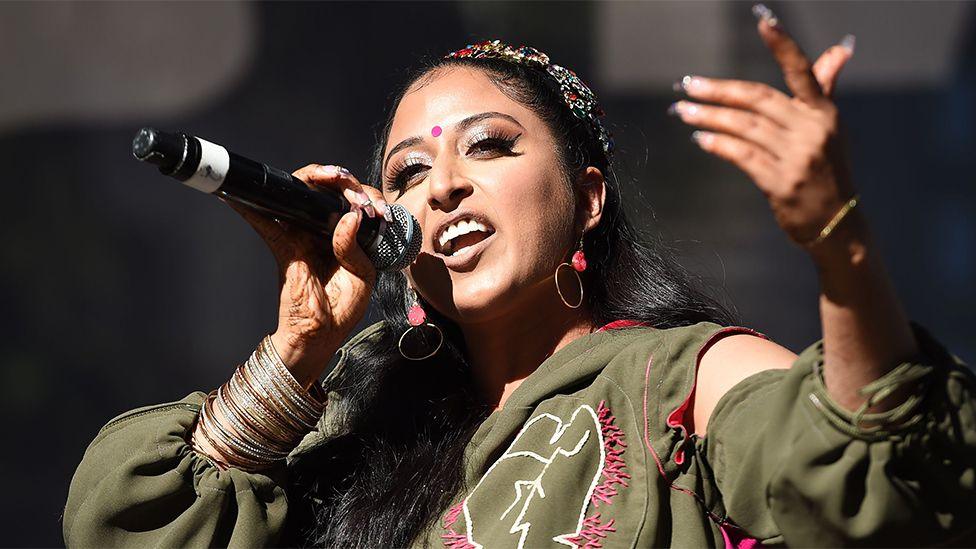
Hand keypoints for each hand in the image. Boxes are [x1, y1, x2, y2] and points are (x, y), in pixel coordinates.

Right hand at [223, 164, 387, 386]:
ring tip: (332, 175)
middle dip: (343, 179)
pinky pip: (266, 223)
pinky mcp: (284, 247)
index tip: (377, 210)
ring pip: (299, 194)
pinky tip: (240, 195)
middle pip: (326, 190)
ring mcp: (301, 235)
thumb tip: (350, 217)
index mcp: (346, 235)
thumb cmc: (342, 307)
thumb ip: (355, 246)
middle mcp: (322, 230)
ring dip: (315, 177)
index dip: (367, 197)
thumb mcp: (362, 275)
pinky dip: (250, 207)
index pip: (355, 203)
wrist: (321, 335)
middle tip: (356, 191)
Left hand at [670, 4, 858, 248]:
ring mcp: (798, 158)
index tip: (763, 18)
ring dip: (709, 117)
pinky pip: (742, 156)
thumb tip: (839, 50)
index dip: (783, 45)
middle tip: (687, 84)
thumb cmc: (828, 171)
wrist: (837, 224)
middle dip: (718, 90)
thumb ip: (824, 89)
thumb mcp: (830, 129)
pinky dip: (719, 144)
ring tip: (683, 110)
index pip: (802, 72)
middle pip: (758, 100)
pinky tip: (700, 137)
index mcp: (824, 112)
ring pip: (744, 127)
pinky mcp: (781, 182)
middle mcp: (813, 130)